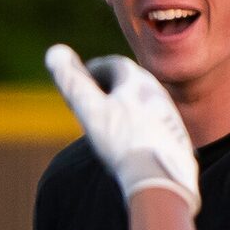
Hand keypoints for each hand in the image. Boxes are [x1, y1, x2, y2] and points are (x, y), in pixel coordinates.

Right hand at [45, 44, 199, 214]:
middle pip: (131, 84)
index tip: (79, 78)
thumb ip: (71, 81)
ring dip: (125, 107)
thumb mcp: (89, 109)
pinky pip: (153, 125)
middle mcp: (158, 94)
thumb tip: (54, 51)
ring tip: (108, 121)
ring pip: (143, 104)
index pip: (114, 65)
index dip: (93, 69)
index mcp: (138, 82)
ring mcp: (169, 117)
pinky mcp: (175, 139)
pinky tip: (129, 143)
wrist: (160, 177)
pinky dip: (137, 126)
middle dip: (110, 87)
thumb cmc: (121, 142)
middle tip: (90, 98)